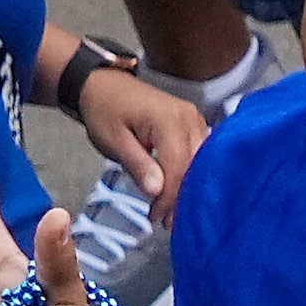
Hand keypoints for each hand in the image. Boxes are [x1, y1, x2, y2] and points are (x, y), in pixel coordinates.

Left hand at [73, 72, 208, 229]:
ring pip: (202, 164)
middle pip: (195, 168)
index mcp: (169, 121)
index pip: (178, 169)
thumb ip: (137, 165)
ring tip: (173, 210)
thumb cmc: (104, 110)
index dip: (170, 198)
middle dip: (182, 197)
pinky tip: (180, 190)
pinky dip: (192, 175)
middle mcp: (189, 118)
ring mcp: (195, 120)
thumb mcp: (114, 140)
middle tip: (167, 221)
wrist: (103, 84)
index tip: (157, 218)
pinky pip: (201, 155)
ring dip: (189, 188)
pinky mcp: (195, 124)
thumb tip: (157, 191)